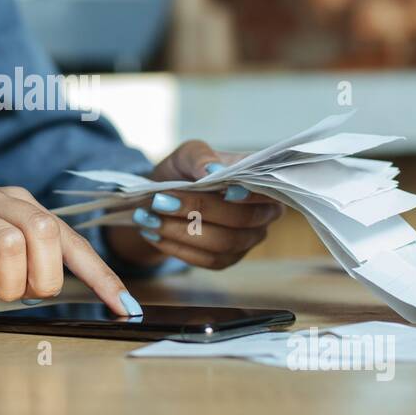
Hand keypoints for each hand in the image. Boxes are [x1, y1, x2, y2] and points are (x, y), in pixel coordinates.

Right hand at [0, 184, 141, 318]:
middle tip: (22, 294)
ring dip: (10, 285)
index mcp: (14, 201)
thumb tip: (54, 288)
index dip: (100, 274)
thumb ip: (21, 255)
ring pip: (12, 245)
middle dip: (44, 276)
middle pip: (44, 232)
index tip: (125, 306)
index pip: (68, 236)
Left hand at [105, 140, 283, 269]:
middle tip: (160, 201)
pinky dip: (177, 248)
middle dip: (199, 210)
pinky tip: (153, 234)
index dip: (251, 195)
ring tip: (148, 219)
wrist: (164, 199)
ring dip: (181, 232)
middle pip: (241, 219)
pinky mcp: (226, 259)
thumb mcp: (187, 154)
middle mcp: (262, 213)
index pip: (267, 191)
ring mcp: (246, 240)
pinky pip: (207, 260)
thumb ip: (201, 157)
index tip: (226, 192)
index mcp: (260, 182)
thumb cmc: (184, 172)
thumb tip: (213, 171)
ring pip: (222, 243)